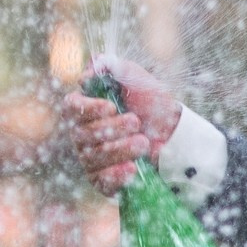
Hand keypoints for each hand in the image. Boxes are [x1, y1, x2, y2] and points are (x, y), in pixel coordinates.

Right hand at [63, 57, 181, 194]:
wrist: (174, 136)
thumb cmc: (152, 105)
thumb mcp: (136, 79)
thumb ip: (115, 67)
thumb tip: (93, 65)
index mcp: (85, 109)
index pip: (71, 107)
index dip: (89, 109)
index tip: (111, 107)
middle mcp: (82, 135)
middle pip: (83, 134)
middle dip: (113, 128)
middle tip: (137, 122)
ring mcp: (90, 159)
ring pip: (94, 157)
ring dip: (121, 148)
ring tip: (143, 142)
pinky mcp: (102, 180)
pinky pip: (101, 181)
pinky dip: (117, 175)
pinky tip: (132, 168)